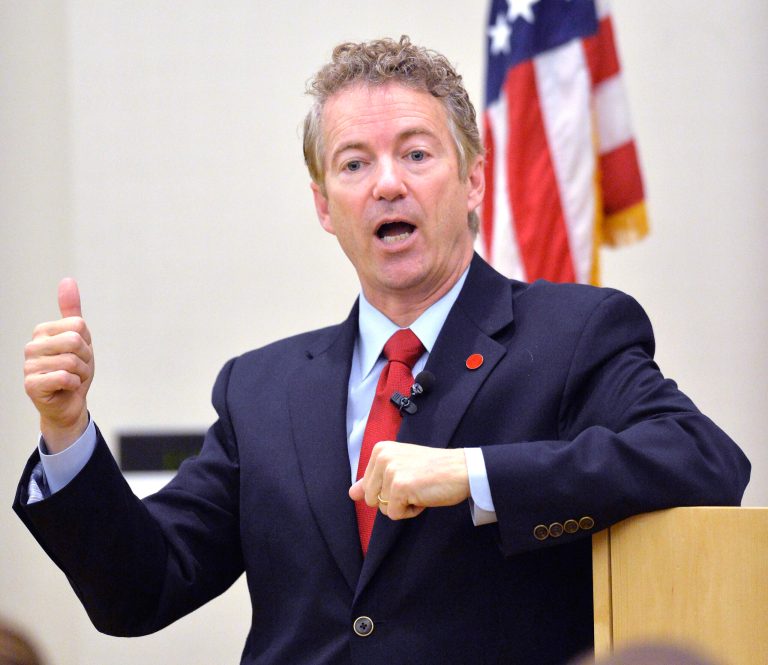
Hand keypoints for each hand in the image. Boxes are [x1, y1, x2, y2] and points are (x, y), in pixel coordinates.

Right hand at [24, 278, 93, 451]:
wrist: (70, 404)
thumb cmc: (74, 371)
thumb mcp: (80, 339)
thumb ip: (72, 310)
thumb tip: (67, 280)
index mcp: (43, 331)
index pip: (79, 326)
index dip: (88, 343)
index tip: (80, 354)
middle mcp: (32, 346)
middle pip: (76, 341)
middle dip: (86, 359)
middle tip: (78, 369)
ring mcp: (29, 366)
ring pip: (72, 361)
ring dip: (80, 374)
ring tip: (72, 379)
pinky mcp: (31, 384)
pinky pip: (64, 377)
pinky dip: (73, 384)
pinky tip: (65, 388)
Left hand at [348, 441, 469, 519]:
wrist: (462, 469)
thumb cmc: (434, 470)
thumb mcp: (400, 468)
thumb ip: (374, 480)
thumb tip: (352, 494)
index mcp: (380, 450)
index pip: (368, 486)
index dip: (389, 489)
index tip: (409, 477)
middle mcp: (382, 457)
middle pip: (371, 498)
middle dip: (393, 499)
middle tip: (415, 485)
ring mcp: (390, 471)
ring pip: (382, 508)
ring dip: (402, 505)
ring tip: (419, 489)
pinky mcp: (399, 487)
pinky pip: (394, 514)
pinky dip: (411, 512)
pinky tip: (424, 496)